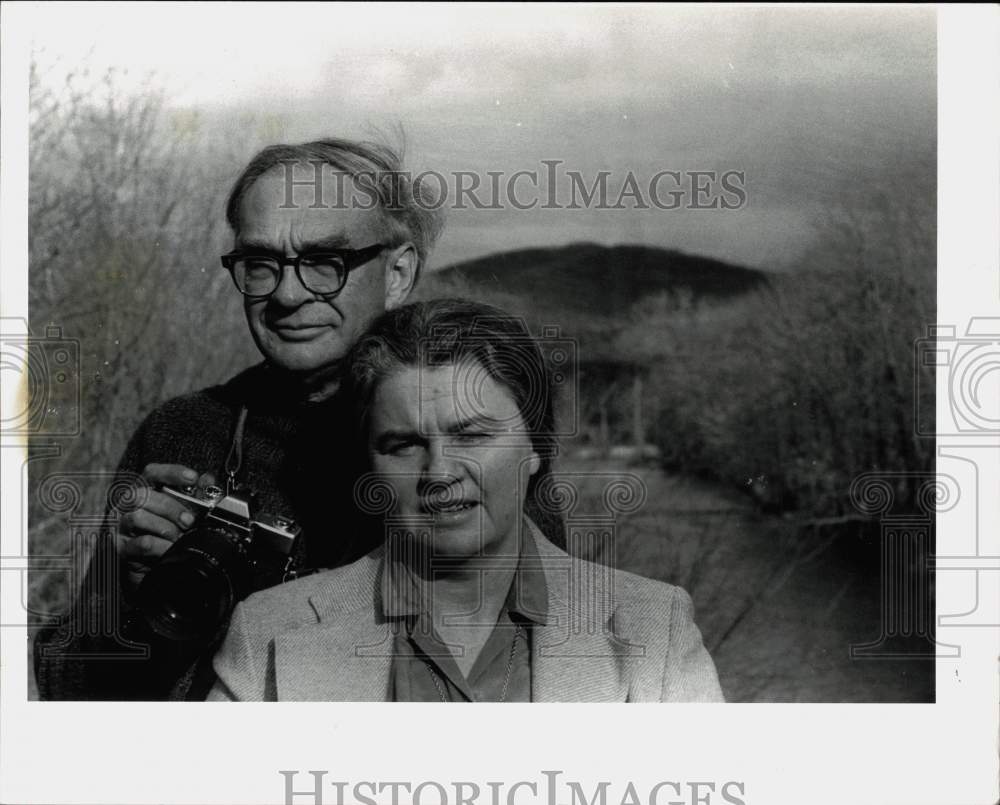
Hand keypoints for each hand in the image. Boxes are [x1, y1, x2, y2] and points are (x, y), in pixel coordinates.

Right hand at [119, 463, 215, 592]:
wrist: (151, 567)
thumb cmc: (164, 533)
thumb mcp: (180, 512)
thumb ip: (195, 494)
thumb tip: (208, 480)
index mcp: (143, 491)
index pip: (152, 473)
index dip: (171, 473)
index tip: (193, 478)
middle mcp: (127, 506)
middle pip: (141, 495)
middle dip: (170, 507)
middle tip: (189, 520)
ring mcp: (120, 526)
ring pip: (136, 517)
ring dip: (164, 527)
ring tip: (178, 537)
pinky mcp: (120, 548)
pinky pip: (139, 543)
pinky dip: (159, 546)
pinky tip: (170, 549)